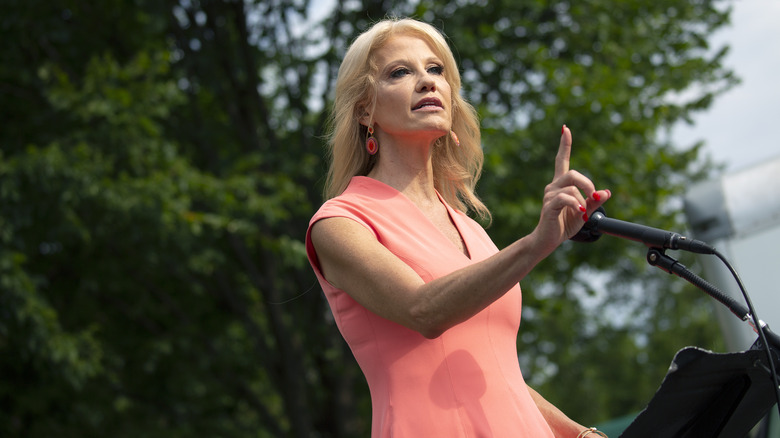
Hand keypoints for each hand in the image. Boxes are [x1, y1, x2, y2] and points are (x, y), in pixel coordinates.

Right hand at [534, 125, 609, 252]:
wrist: (548, 240)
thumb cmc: (565, 225)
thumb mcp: (584, 213)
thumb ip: (594, 202)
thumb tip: (606, 192)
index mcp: (561, 185)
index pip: (562, 160)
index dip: (564, 145)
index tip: (565, 129)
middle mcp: (553, 186)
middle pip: (573, 174)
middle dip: (588, 184)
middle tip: (594, 198)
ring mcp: (549, 195)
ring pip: (571, 186)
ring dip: (583, 200)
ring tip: (582, 214)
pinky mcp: (549, 205)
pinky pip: (566, 198)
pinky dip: (576, 205)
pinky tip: (579, 213)